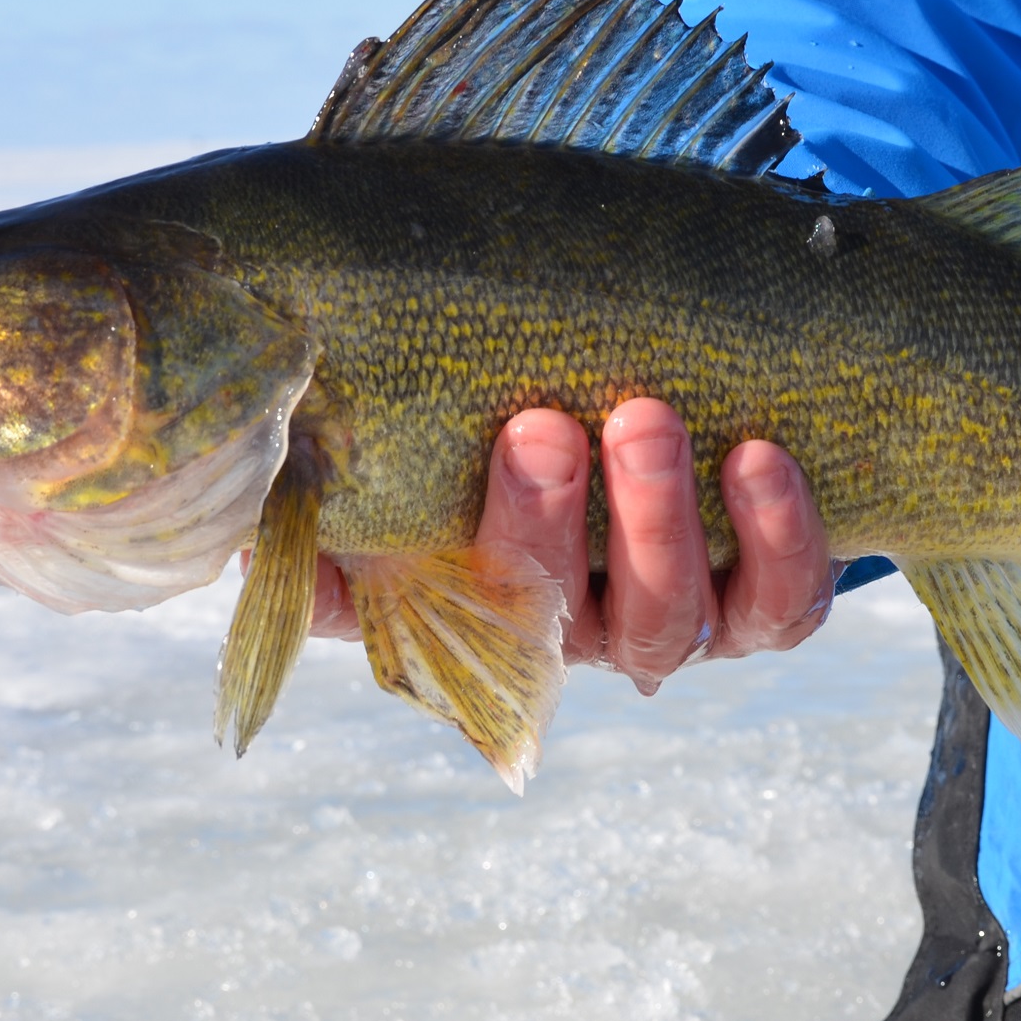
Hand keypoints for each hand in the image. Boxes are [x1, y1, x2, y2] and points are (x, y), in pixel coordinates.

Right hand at [308, 398, 832, 692]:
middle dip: (543, 522)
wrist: (668, 386)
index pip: (437, 623)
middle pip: (558, 616)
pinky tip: (760, 456)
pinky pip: (785, 600)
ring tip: (645, 418)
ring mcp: (674, 625)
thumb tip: (235, 510)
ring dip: (657, 519)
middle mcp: (576, 634)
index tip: (412, 497)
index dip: (420, 580)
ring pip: (670, 618)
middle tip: (538, 426)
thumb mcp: (423, 450)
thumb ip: (338, 483)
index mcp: (483, 611)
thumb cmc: (511, 413)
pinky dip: (780, 536)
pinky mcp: (767, 603)